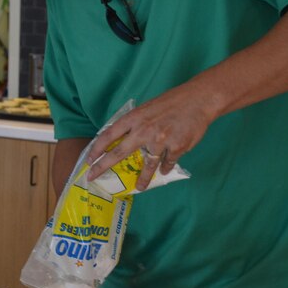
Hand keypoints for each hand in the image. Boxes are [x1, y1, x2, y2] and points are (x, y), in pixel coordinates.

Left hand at [85, 83, 218, 189]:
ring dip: (144, 178)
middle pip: (119, 152)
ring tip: (140, 187)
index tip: (88, 160)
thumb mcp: (146, 108)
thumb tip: (121, 139)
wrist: (198, 100)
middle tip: (93, 177)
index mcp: (134, 118)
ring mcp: (160, 140)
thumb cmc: (171, 103)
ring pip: (148, 164)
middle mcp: (144, 130)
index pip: (109, 135)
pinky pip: (167, 163)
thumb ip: (134, 124)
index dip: (96, 148)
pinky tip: (165, 170)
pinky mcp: (176, 147)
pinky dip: (166, 167)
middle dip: (103, 167)